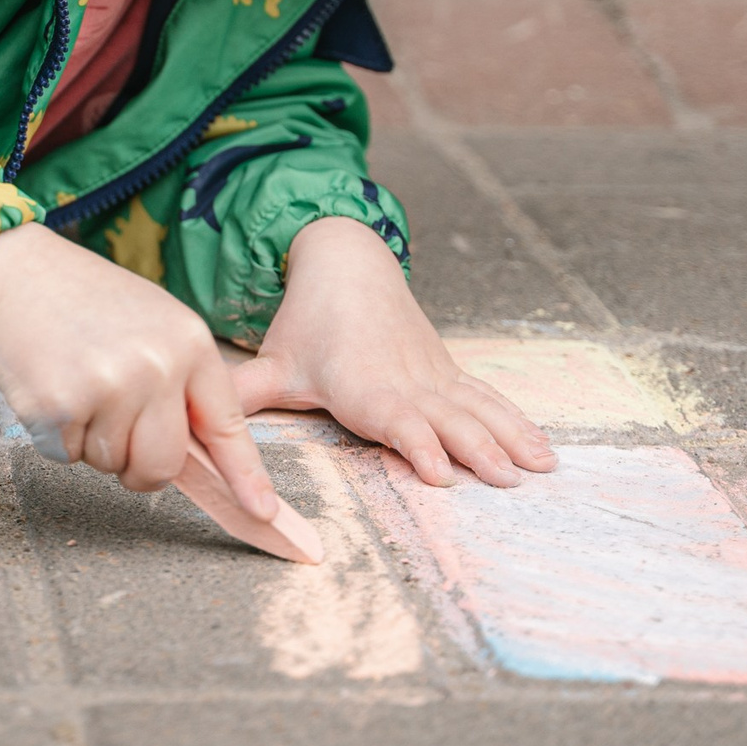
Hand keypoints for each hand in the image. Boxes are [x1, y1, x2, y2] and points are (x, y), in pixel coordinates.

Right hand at [0, 222, 278, 519]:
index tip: (262, 511)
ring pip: (109, 464)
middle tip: (111, 426)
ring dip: (89, 441)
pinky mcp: (60, 406)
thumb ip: (178, 383)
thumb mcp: (153, 325)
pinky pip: (66, 456)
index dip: (245, 475)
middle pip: (162, 465)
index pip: (225, 424)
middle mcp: (156, 367)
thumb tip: (192, 454)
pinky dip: (54, 434)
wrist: (14, 273)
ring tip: (75, 385)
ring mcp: (109, 387)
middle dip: (137, 466)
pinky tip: (49, 387)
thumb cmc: (83, 301)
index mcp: (188, 344)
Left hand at [232, 217, 555, 487]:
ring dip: (508, 439)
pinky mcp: (447, 374)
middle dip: (475, 449)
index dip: (416, 443)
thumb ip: (245, 398)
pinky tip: (544, 451)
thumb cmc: (306, 324)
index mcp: (360, 384)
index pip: (393, 417)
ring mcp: (431, 377)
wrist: (346, 265)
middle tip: (505, 480)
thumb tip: (201, 431)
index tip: (440, 472)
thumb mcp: (272, 362)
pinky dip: (517, 424)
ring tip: (539, 469)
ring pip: (475, 409)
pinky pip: (487, 400)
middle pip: (445, 419)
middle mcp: (402, 381)